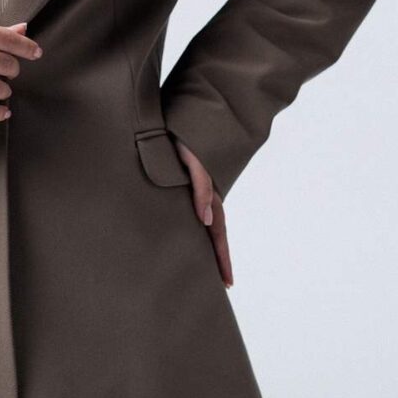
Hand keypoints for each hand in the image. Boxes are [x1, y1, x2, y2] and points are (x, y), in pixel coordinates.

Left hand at [173, 137, 233, 288]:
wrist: (170, 113)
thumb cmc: (178, 135)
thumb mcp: (191, 158)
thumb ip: (201, 186)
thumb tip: (205, 220)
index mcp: (208, 193)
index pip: (218, 233)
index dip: (222, 258)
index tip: (227, 282)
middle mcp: (203, 194)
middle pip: (214, 233)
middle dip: (218, 258)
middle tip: (223, 284)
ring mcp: (192, 190)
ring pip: (202, 224)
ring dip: (206, 244)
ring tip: (205, 268)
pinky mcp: (178, 184)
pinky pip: (188, 212)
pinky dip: (191, 229)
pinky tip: (185, 237)